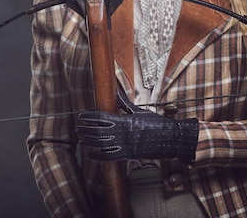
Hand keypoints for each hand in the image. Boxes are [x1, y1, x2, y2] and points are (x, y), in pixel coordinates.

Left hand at [76, 87, 198, 163]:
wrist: (169, 138)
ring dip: (88, 142)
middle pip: (97, 131)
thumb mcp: (139, 111)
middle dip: (85, 130)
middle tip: (77, 128)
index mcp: (123, 120)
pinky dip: (97, 156)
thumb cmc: (155, 122)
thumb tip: (117, 90)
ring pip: (100, 143)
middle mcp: (121, 132)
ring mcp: (124, 144)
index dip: (89, 116)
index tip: (81, 116)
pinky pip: (108, 156)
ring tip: (81, 139)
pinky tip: (90, 154)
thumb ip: (124, 103)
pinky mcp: (127, 155)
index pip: (100, 116)